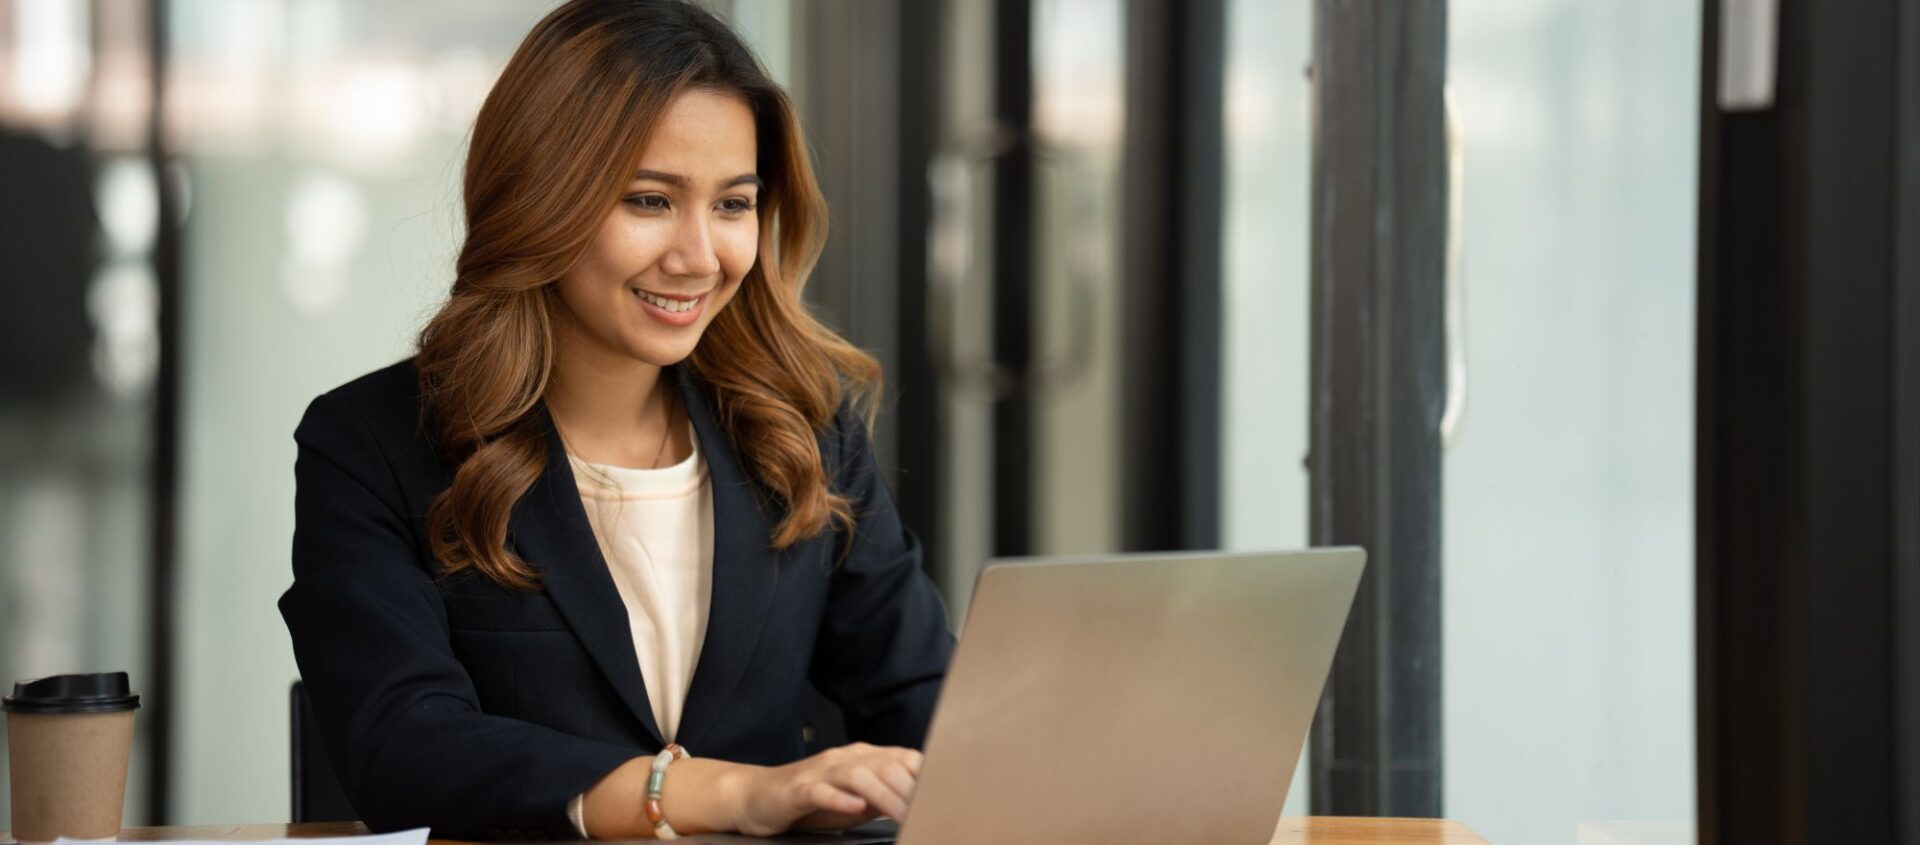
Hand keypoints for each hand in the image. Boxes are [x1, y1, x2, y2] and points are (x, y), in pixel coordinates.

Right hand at [730, 742, 923, 835]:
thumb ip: (886, 797)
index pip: (904, 758)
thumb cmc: (810, 801)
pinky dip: (840, 799)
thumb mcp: (856, 800)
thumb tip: (921, 805)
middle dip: (910, 790)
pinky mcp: (798, 789)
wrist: (757, 797)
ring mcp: (821, 772)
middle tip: (927, 814)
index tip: (945, 797)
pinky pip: (821, 791)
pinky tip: (855, 808)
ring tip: (901, 816)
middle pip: (886, 766)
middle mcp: (845, 759)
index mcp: (863, 759)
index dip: (926, 777)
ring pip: (858, 776)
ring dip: (884, 795)